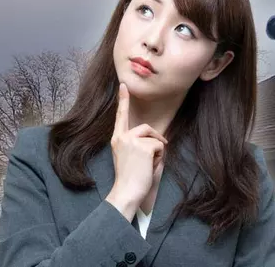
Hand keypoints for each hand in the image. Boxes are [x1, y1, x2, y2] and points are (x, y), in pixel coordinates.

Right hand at [105, 83, 167, 219]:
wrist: (126, 190)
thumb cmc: (130, 178)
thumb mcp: (129, 157)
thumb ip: (137, 145)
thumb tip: (154, 141)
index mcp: (116, 139)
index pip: (120, 116)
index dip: (123, 100)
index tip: (124, 85)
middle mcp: (121, 137)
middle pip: (145, 128)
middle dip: (155, 138)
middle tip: (156, 156)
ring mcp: (130, 140)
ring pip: (153, 138)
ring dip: (157, 152)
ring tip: (149, 165)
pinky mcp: (141, 146)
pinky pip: (159, 146)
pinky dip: (159, 157)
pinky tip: (150, 166)